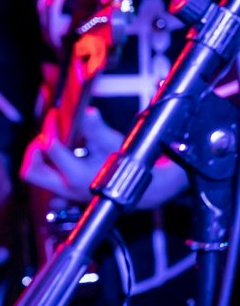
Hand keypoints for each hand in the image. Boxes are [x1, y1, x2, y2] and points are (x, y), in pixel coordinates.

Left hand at [21, 111, 188, 209]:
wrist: (143, 188)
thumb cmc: (129, 165)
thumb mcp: (114, 143)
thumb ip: (97, 129)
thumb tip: (88, 113)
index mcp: (76, 175)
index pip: (49, 147)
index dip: (49, 127)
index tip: (55, 115)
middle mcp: (66, 187)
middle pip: (31, 171)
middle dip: (33, 151)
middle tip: (45, 135)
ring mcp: (65, 192)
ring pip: (36, 176)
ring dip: (39, 158)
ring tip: (52, 142)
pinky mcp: (68, 192)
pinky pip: (47, 179)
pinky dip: (48, 165)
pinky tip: (62, 153)